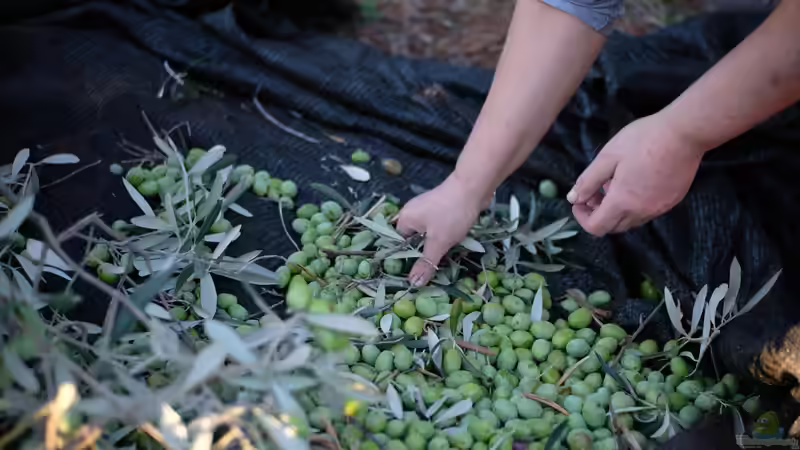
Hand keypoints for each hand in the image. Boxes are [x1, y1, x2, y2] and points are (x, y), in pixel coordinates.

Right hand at [396, 174, 487, 286]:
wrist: (474, 187)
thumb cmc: (452, 214)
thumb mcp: (439, 242)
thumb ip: (426, 263)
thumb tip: (413, 283)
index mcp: (405, 219)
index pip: (399, 244)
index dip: (406, 259)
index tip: (415, 274)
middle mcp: (413, 212)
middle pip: (414, 240)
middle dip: (424, 253)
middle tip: (430, 270)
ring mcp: (428, 208)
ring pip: (428, 234)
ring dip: (436, 245)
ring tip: (443, 259)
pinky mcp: (442, 207)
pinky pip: (439, 227)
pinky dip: (444, 236)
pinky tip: (453, 243)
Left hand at [567, 113, 706, 235]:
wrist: (685, 133)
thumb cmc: (643, 140)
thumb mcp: (608, 157)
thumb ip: (588, 181)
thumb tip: (573, 198)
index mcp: (623, 202)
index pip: (596, 227)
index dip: (582, 218)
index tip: (579, 201)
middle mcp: (642, 212)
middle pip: (613, 227)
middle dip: (598, 214)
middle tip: (594, 192)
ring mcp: (659, 208)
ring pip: (630, 221)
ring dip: (616, 210)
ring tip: (613, 184)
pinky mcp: (672, 201)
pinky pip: (647, 213)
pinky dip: (634, 206)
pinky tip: (634, 183)